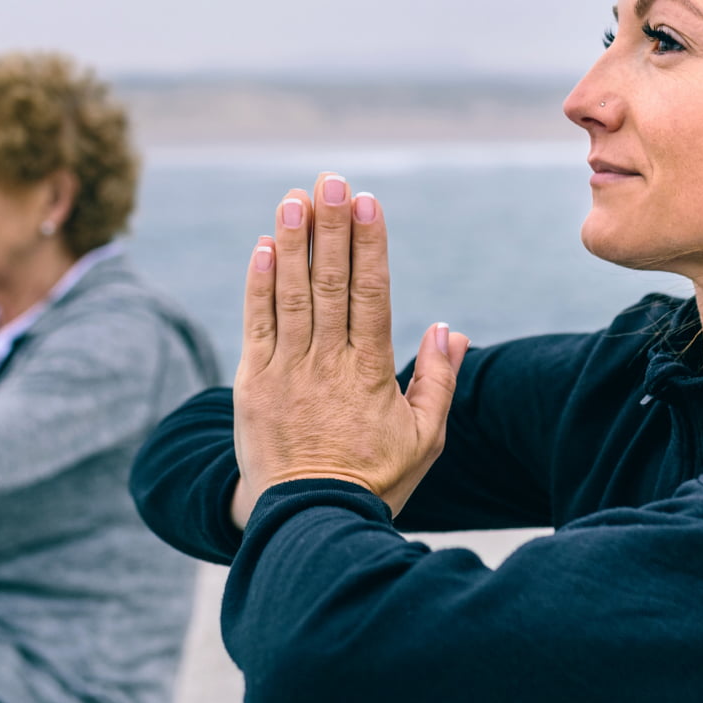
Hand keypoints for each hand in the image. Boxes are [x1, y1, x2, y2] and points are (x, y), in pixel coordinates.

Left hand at [229, 172, 469, 528]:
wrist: (309, 522)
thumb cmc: (373, 479)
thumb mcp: (424, 439)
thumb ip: (438, 382)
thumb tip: (449, 328)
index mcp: (371, 373)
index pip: (372, 295)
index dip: (368, 245)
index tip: (366, 202)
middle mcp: (328, 364)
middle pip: (331, 284)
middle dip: (330, 227)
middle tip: (329, 180)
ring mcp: (287, 372)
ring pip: (292, 296)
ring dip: (294, 243)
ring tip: (293, 198)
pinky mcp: (253, 383)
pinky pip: (256, 325)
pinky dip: (259, 285)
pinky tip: (264, 247)